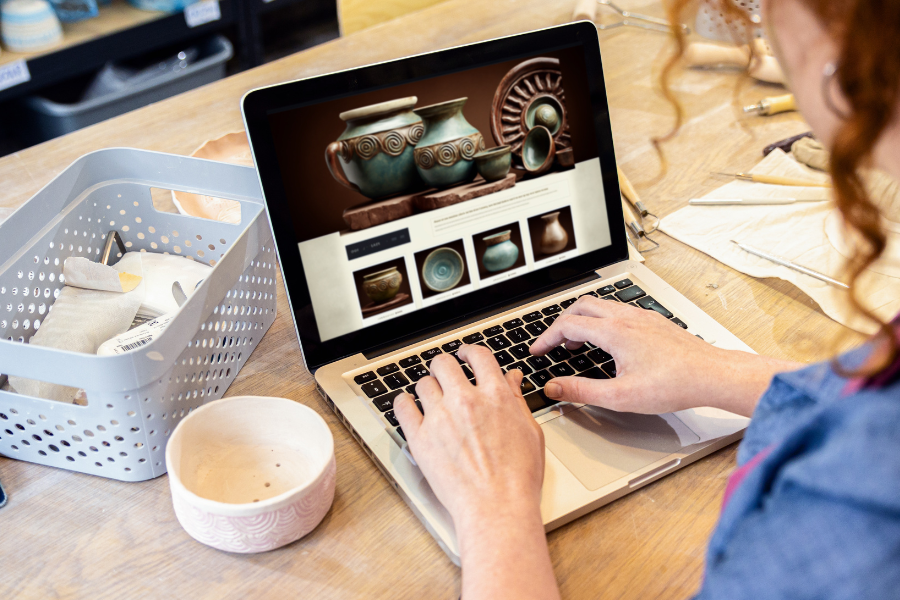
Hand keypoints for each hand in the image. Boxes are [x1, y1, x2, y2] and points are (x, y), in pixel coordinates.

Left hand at [393, 344, 543, 524]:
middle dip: (445, 366)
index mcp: (495, 396)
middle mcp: (465, 401)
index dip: (469, 352)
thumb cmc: (518, 477)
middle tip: (445, 374)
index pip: (478, 356)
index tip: (465, 356)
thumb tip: (511, 378)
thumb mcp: (530, 432)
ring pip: (423, 383)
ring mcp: (440, 418)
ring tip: (431, 397)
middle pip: (444, 364)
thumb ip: (516, 400)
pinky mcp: (420, 438)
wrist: (497, 507)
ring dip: (428, 387)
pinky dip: (404, 403)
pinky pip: (402, 407)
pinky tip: (408, 405)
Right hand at [530, 296, 798, 416]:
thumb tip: (554, 388)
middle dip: (562, 323)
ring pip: (601, 306)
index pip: (567, 324)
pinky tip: (610, 342)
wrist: (711, 375)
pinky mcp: (654, 322)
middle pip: (581, 306)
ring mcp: (642, 317)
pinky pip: (619, 311)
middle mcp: (626, 318)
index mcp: (614, 332)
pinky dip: (603, 321)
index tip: (537, 350)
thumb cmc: (674, 384)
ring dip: (583, 320)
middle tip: (554, 343)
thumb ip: (582, 391)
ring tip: (578, 343)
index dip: (546, 338)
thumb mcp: (620, 396)